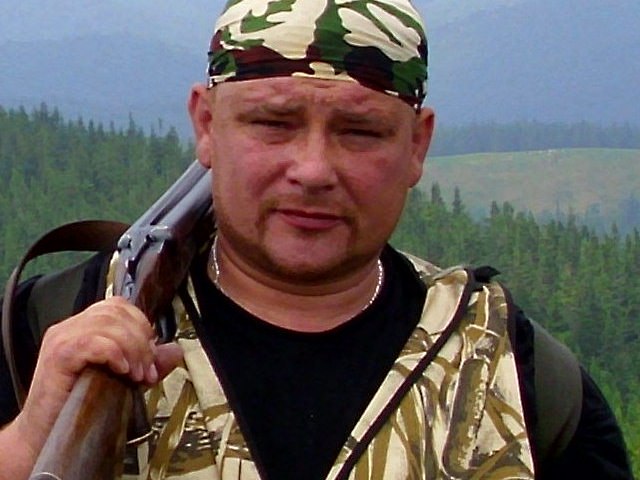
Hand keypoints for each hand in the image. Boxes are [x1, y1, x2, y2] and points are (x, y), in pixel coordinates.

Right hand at [9, 296, 182, 465]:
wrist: (44, 436)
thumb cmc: (79, 409)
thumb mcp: (124, 381)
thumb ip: (149, 363)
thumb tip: (175, 351)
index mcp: (84, 327)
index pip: (119, 306)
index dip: (141, 325)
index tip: (151, 355)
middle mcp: (70, 327)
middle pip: (116, 311)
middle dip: (141, 339)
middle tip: (146, 370)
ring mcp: (61, 339)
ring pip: (108, 324)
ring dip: (132, 349)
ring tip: (136, 376)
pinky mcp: (58, 355)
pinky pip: (93, 341)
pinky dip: (114, 354)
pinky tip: (121, 372)